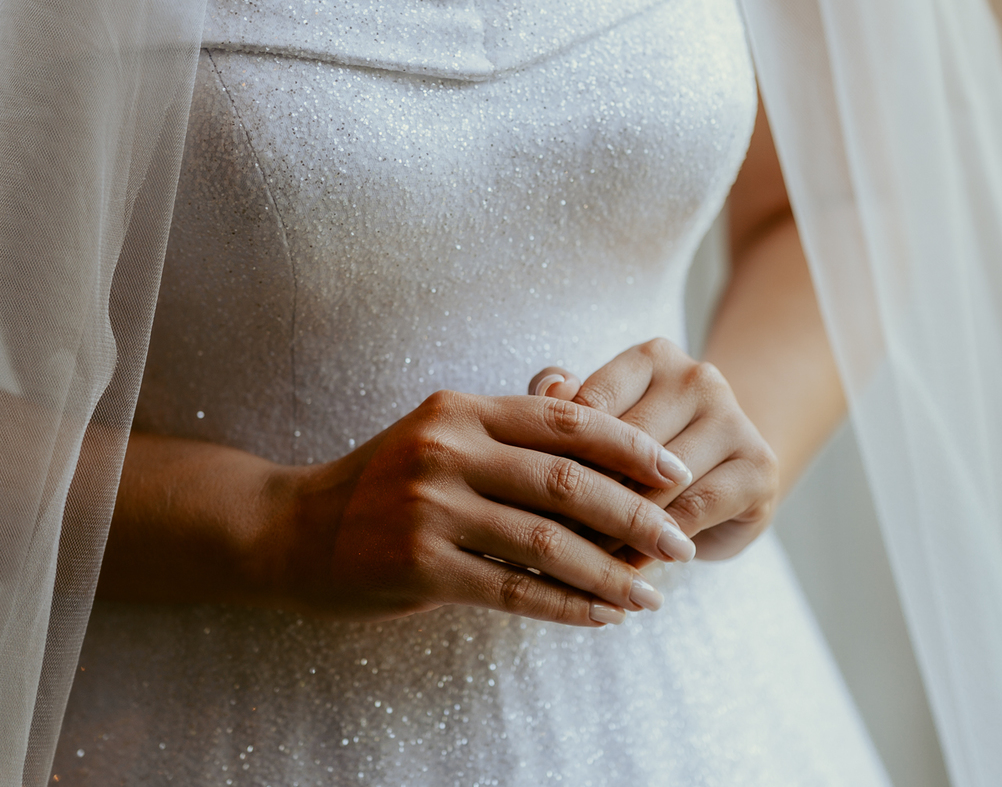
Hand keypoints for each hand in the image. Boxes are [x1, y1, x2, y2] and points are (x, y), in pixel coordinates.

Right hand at [260, 390, 696, 627]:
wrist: (295, 531)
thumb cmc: (387, 480)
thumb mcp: (443, 433)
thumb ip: (511, 429)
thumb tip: (599, 426)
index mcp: (465, 409)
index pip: (568, 420)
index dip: (630, 447)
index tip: (677, 473)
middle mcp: (449, 450)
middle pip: (566, 481)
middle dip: (635, 513)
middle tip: (681, 541)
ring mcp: (431, 508)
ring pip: (546, 542)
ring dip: (608, 571)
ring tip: (651, 593)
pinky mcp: (419, 565)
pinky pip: (511, 591)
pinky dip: (564, 606)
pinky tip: (599, 617)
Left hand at [528, 339, 778, 561]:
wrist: (726, 464)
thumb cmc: (646, 442)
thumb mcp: (608, 417)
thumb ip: (567, 401)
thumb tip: (546, 390)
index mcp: (654, 356)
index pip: (593, 404)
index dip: (556, 457)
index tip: (525, 498)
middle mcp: (699, 377)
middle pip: (627, 446)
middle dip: (585, 499)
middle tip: (545, 544)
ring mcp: (734, 420)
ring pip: (659, 484)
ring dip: (617, 530)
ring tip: (580, 565)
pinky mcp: (758, 467)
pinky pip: (694, 513)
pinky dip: (655, 547)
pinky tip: (628, 571)